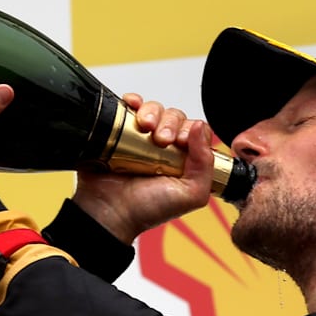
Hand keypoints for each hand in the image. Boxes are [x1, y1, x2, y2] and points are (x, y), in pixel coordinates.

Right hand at [72, 94, 218, 243]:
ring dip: (152, 112)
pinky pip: (129, 108)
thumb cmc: (147, 209)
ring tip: (145, 127)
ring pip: (154, 110)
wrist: (109, 213)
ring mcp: (140, 139)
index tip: (180, 142)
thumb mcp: (191, 194)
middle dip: (170, 123)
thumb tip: (201, 127)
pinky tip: (131, 106)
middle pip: (174, 117)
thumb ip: (205, 164)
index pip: (194, 130)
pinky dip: (132, 102)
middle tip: (161, 140)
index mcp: (183, 160)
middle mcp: (163, 148)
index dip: (190, 131)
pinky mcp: (119, 132)